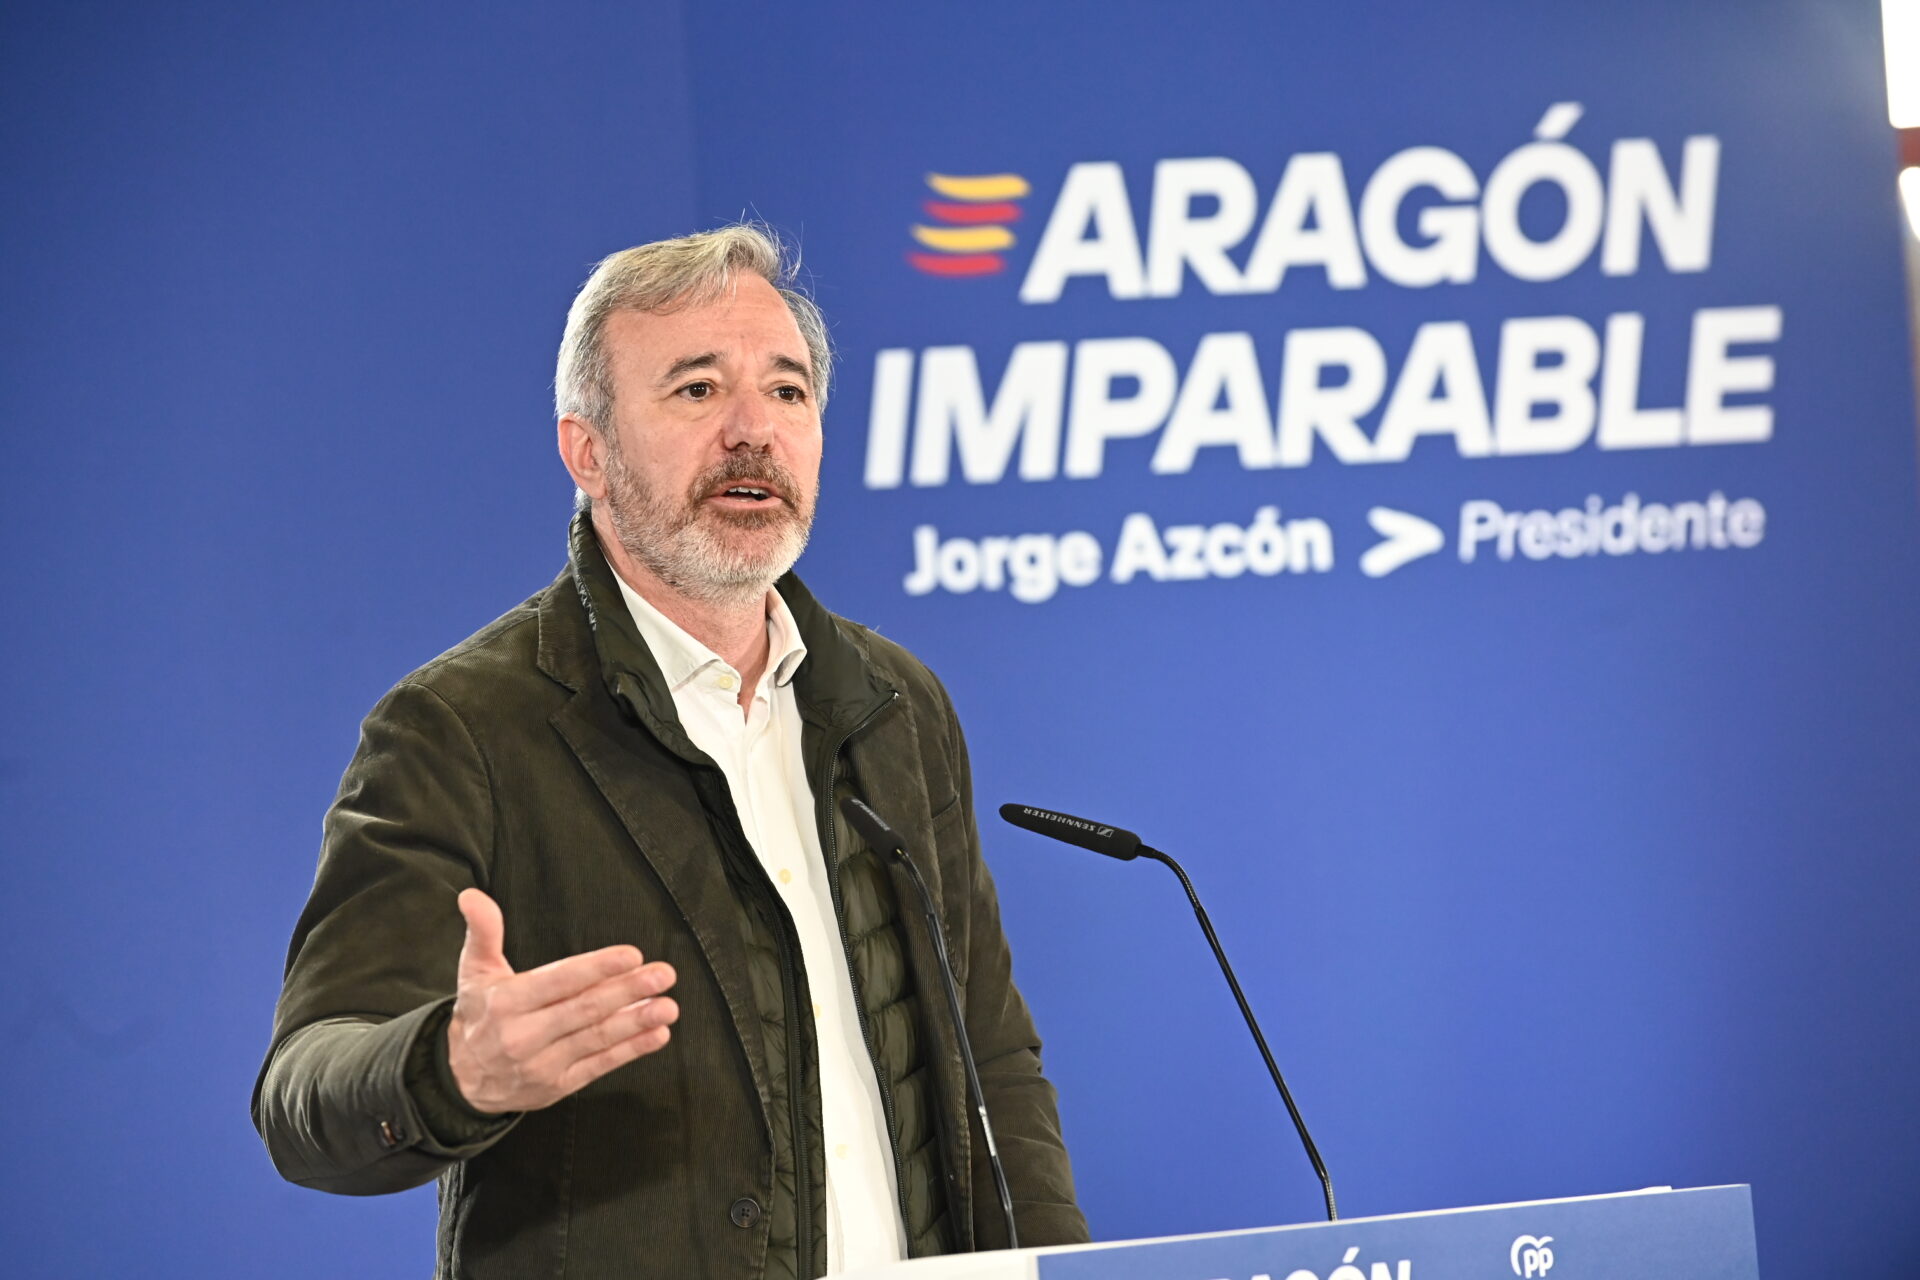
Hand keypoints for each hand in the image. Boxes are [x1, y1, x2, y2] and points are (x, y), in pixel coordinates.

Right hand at [446, 888, 678, 1113]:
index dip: (596, 969)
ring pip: (596, 1039)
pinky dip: (631, 1050)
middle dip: (628, 990)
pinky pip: (600, 1066)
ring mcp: (543, 1064)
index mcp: (507, 1002)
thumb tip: (473, 896)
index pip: (558, 981)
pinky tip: (657, 1035)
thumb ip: (483, 932)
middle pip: (584, 1009)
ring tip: (668, 1007)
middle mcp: (524, 1036)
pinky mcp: (558, 1086)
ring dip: (637, 1022)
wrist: (461, 1079)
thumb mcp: (473, 972)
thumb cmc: (479, 1015)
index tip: (630, 956)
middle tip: (662, 975)